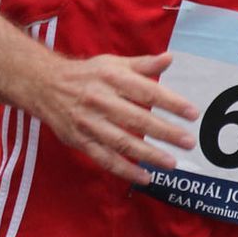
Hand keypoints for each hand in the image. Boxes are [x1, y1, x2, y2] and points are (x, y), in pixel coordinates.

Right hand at [37, 51, 196, 185]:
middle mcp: (101, 100)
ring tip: (171, 163)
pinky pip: (106, 159)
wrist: (45, 85)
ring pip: (123, 143)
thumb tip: (170, 59)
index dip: (171, 103)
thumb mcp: (113, 63)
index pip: (147, 92)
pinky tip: (145, 177)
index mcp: (112, 78)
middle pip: (138, 120)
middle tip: (188, 142)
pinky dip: (125, 170)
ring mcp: (90, 123)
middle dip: (165, 132)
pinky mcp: (81, 141)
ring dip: (149, 155)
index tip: (193, 114)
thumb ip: (143, 65)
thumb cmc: (86, 74)